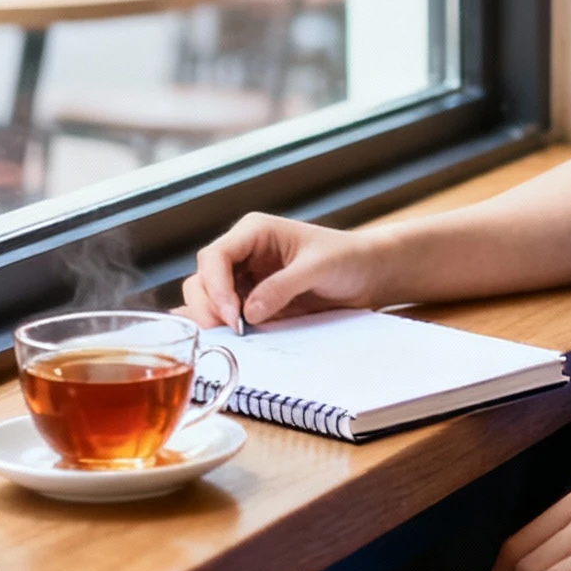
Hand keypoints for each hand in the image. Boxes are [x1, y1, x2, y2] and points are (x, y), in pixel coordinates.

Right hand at [182, 212, 376, 329]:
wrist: (367, 274)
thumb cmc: (346, 258)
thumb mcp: (318, 268)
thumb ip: (282, 286)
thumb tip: (248, 313)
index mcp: (254, 232)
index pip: (215, 256)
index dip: (216, 287)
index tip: (234, 316)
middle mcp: (243, 253)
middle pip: (202, 278)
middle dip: (209, 306)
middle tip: (232, 332)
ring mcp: (245, 278)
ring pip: (207, 298)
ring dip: (214, 318)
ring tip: (236, 336)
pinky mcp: (251, 301)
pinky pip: (225, 314)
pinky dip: (223, 326)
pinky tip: (229, 339)